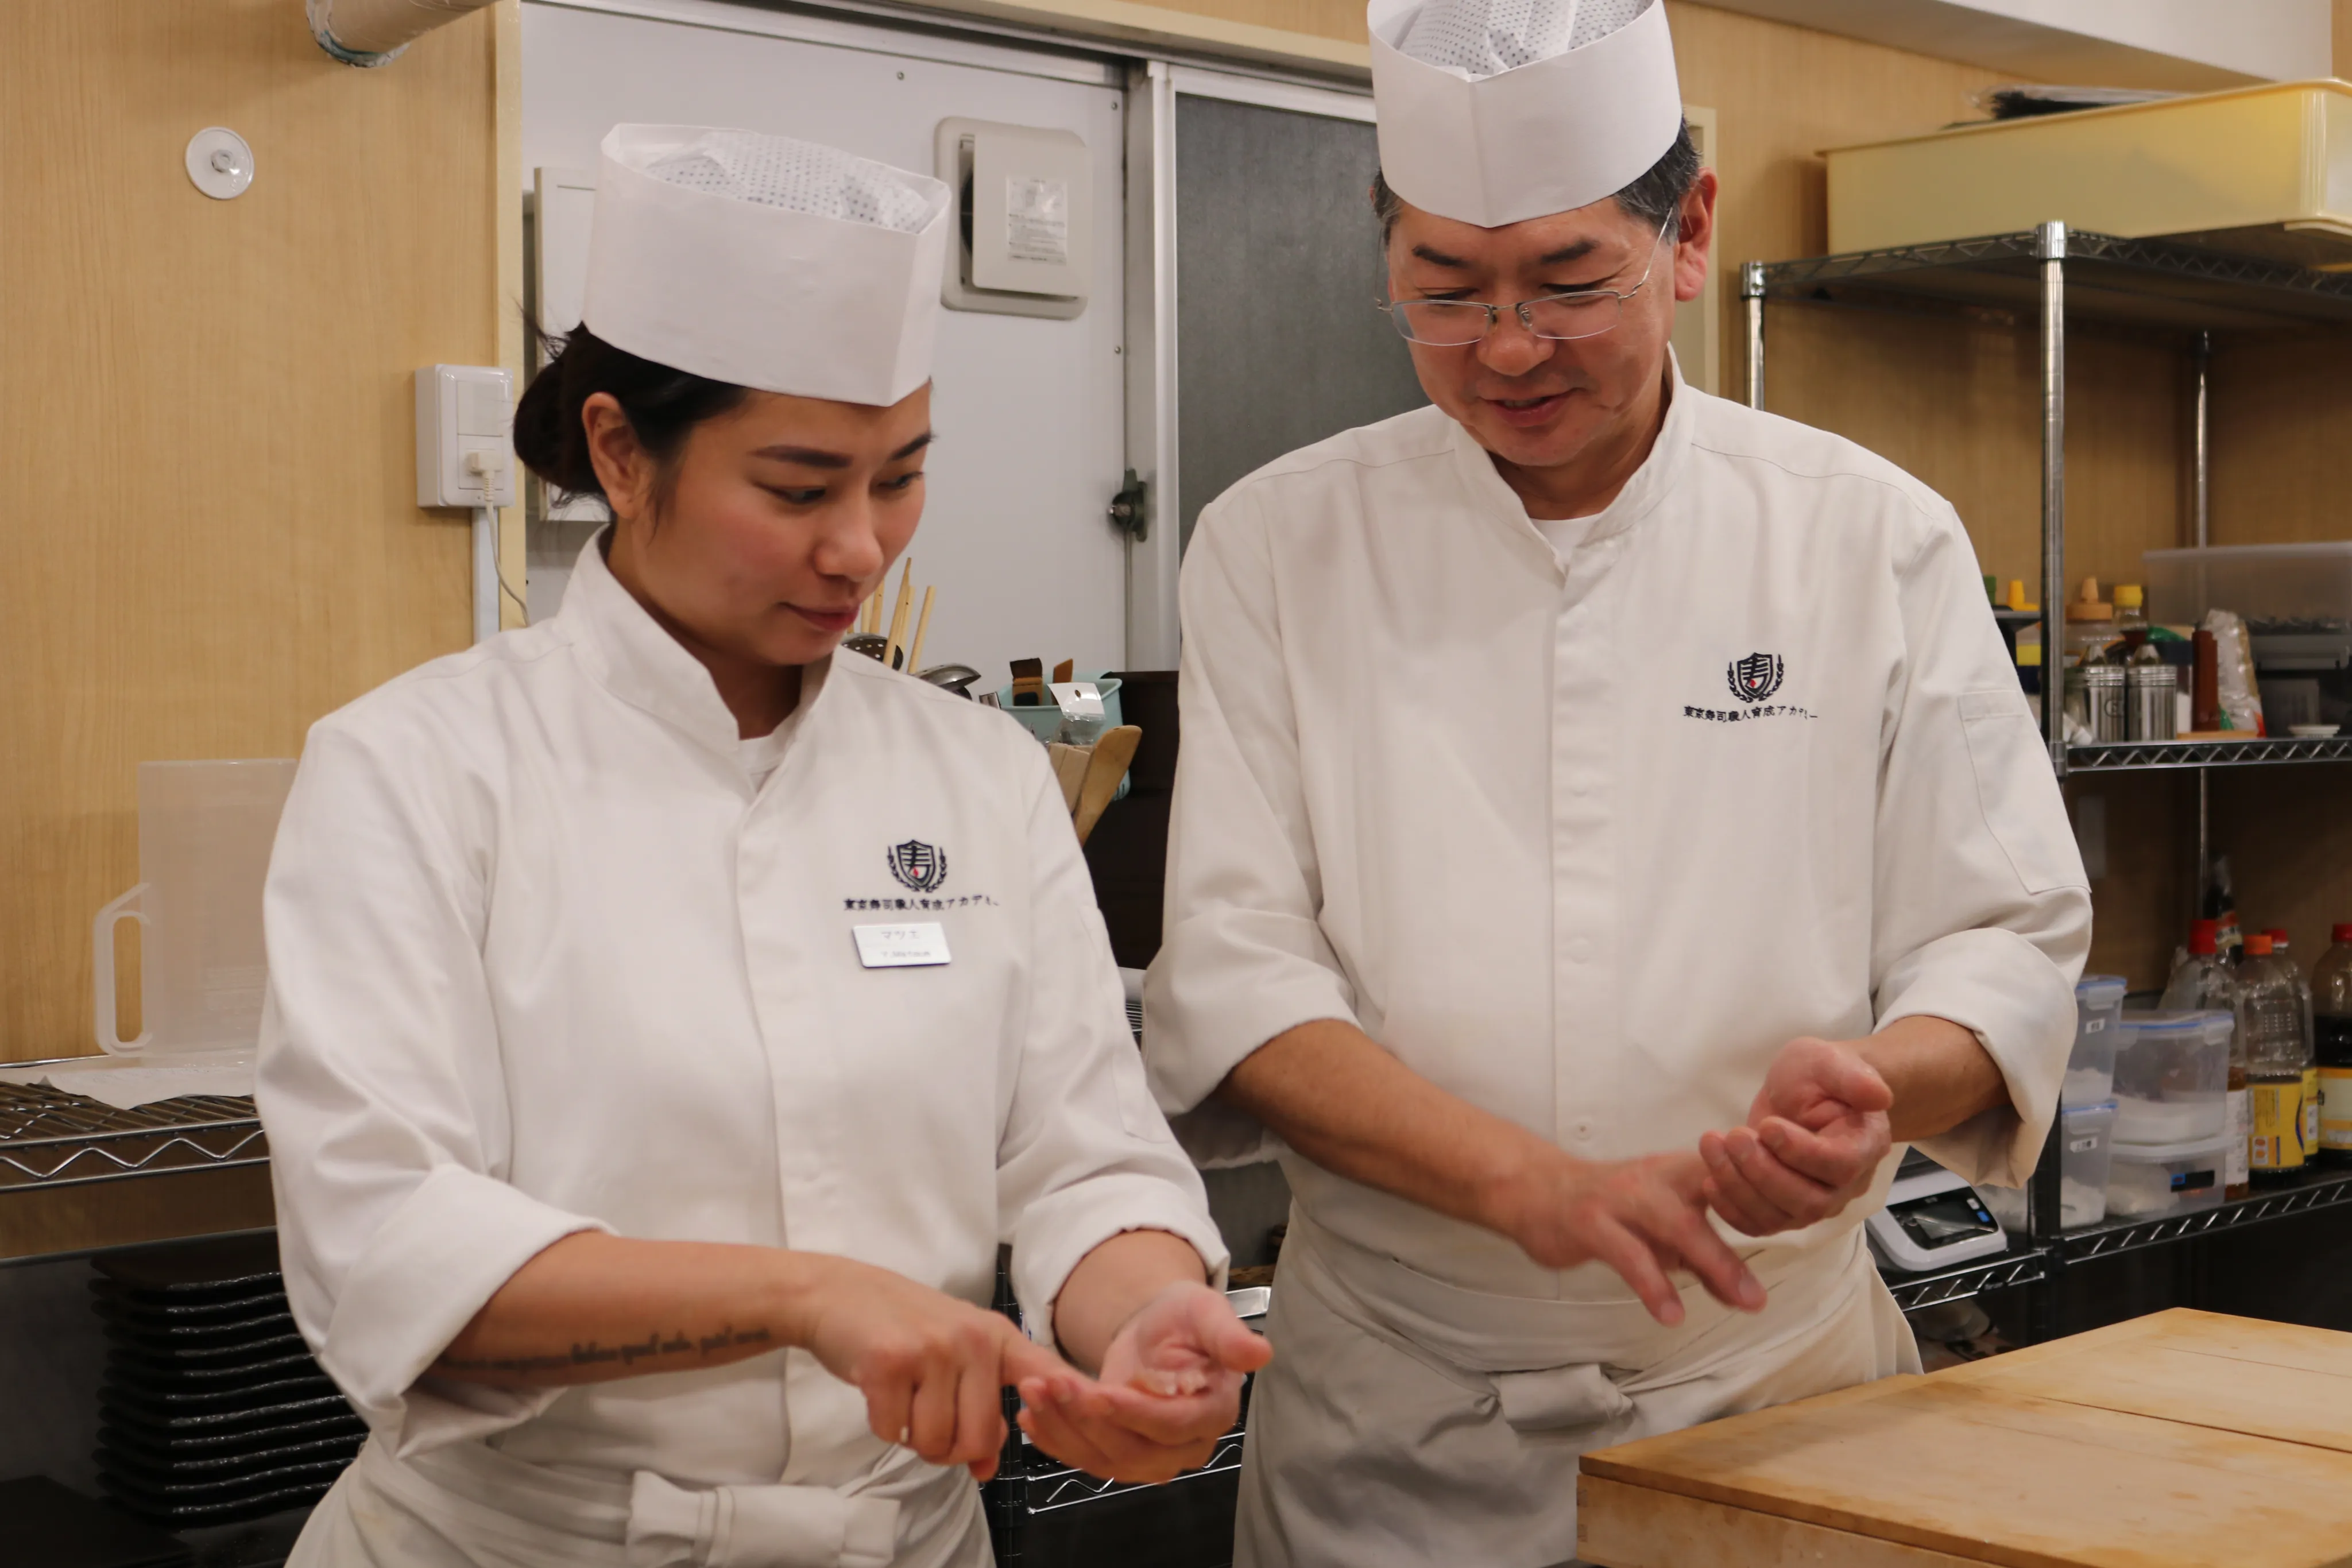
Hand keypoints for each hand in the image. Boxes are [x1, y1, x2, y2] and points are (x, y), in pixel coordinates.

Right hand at [786, 1255, 1066, 1481]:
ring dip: (914, 1438)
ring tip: (904, 1401)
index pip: (1045, 1370)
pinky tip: (881, 1391)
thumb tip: (986, 1469)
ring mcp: (931, 1348)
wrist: (839, 1294)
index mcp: (996, 1336)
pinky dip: (885, 1425)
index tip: (1097, 1405)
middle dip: (949, 1449)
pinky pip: (894, 1431)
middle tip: (929, 1424)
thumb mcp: (953, 1357)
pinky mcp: (889, 1363)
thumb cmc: (903, 1328)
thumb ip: (979, 1410)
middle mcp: (971, 1339)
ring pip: (935, 1441)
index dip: (1071, 1395)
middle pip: (978, 1437)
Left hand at [1016, 1282, 1269, 1483]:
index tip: (1100, 1392)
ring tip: (1031, 1391)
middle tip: (1047, 1383)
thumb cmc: (1185, 1317)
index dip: (1136, 1414)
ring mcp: (1152, 1457)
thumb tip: (1260, 1353)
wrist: (1160, 1329)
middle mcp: (1186, 1445)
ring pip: (1105, 1458)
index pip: (1173, 1426)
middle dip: (1087, 1419)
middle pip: (1133, 1449)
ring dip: (1063, 1428)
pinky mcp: (1121, 1455)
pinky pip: (1087, 1459)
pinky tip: (1029, 1417)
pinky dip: (1055, 1441)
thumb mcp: (1206, 1312)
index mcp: (1213, 1412)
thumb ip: (1228, 1336)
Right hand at [1487, 1149, 1765, 1325]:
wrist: (1535, 1190)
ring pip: (1674, 1225)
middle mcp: (1656, 1179)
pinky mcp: (1592, 1220)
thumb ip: (1702, 1261)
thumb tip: (1748, 1296)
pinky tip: (1671, 1312)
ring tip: (1740, 1301)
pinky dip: (1653, 1284)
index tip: (1792, 1234)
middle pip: (1709, 1206)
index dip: (1766, 1207)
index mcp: (1680, 1173)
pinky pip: (1629, 1254)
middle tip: (1760, 1298)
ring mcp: (1623, 1197)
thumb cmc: (1610, 1210)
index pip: (1735, 1183)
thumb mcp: (1659, 1232)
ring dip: (1712, 1263)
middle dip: (1737, 1252)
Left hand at [1701, 1036, 1892, 1237]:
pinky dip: (1731, 1210)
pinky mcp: (1785, 1211)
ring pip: (1781, 1217)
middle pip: (1809, 1200)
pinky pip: (1760, 1225)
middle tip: (1733, 1137)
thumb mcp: (1829, 1061)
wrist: (1804, 1094)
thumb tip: (1880, 1095)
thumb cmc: (1819, 1077)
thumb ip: (1852, 1077)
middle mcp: (1846, 1185)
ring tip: (1713, 1148)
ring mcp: (1816, 1203)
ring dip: (1740, 1187)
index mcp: (1865, 1146)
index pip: (1839, 1164)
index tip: (1767, 1125)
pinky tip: (1710, 1181)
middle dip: (1763, 1172)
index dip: (1800, 1152)